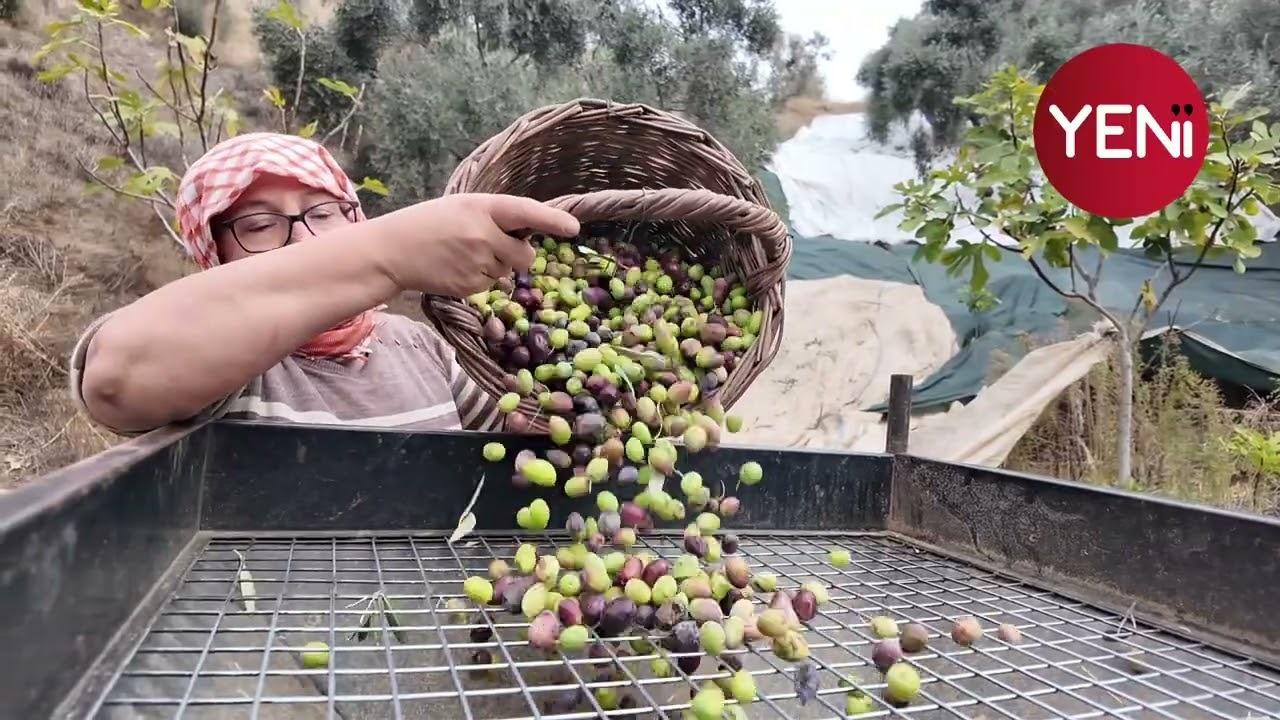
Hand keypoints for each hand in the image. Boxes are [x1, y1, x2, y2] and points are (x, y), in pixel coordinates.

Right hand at [366, 193, 579, 296]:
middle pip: (525, 255)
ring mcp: (476, 263)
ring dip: (495, 265)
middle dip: (518, 253)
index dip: (551, 221)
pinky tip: (457, 268)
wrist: (392, 251)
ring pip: (507, 272)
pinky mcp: (469, 286)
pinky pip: (490, 285)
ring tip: (463, 254)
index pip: (525, 212)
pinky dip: (480, 279)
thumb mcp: (462, 207)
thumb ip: (495, 217)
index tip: (573, 228)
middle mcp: (482, 235)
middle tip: (493, 245)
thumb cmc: (430, 223)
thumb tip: (530, 233)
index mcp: (482, 208)